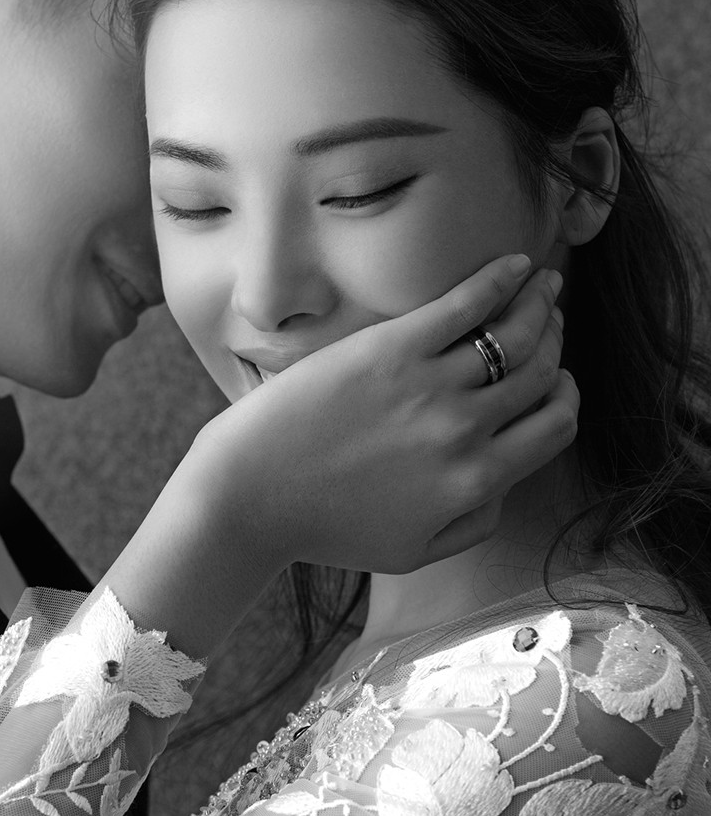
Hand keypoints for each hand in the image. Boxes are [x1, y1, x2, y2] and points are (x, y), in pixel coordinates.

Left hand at [194, 253, 574, 574]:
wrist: (250, 495)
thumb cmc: (322, 526)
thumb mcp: (411, 550)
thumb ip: (472, 523)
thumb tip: (505, 485)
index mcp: (476, 482)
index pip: (554, 427)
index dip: (564, 398)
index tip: (557, 379)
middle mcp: (465, 432)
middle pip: (540, 375)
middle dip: (555, 344)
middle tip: (550, 321)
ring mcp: (430, 386)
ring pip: (515, 335)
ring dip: (540, 305)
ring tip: (542, 287)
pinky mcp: (392, 348)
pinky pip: (465, 305)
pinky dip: (500, 280)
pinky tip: (514, 265)